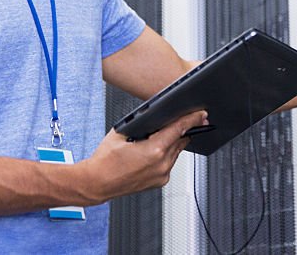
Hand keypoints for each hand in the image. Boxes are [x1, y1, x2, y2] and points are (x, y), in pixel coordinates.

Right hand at [78, 110, 206, 203]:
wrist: (96, 183)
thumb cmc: (105, 159)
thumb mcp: (122, 132)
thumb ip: (142, 124)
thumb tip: (156, 116)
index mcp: (154, 150)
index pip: (180, 129)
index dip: (192, 119)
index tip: (200, 113)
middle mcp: (161, 164)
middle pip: (181, 140)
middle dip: (185, 129)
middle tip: (191, 118)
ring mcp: (161, 175)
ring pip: (176, 152)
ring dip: (175, 141)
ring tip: (170, 132)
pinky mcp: (159, 182)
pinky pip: (170, 163)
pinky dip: (168, 154)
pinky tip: (160, 148)